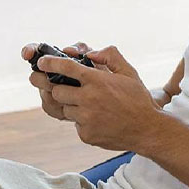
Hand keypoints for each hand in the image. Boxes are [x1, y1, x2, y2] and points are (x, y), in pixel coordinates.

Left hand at [34, 45, 162, 150]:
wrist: (147, 130)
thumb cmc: (138, 99)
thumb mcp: (129, 72)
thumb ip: (110, 56)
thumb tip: (91, 53)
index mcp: (97, 81)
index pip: (65, 67)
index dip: (49, 63)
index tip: (41, 63)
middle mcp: (89, 99)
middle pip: (57, 90)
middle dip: (59, 88)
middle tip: (69, 89)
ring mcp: (86, 119)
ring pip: (64, 109)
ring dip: (72, 106)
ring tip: (92, 107)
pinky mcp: (86, 135)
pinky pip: (75, 125)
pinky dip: (83, 122)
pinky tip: (99, 120)